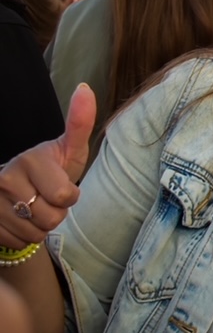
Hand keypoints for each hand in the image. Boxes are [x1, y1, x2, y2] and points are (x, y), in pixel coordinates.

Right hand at [0, 84, 94, 248]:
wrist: (18, 189)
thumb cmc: (52, 169)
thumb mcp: (69, 149)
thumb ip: (79, 123)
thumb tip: (85, 88)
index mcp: (28, 160)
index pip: (64, 197)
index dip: (70, 197)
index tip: (61, 186)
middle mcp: (3, 179)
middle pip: (50, 218)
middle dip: (56, 215)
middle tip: (48, 200)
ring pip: (33, 234)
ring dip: (40, 227)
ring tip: (34, 209)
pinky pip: (18, 243)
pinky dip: (24, 237)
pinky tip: (19, 221)